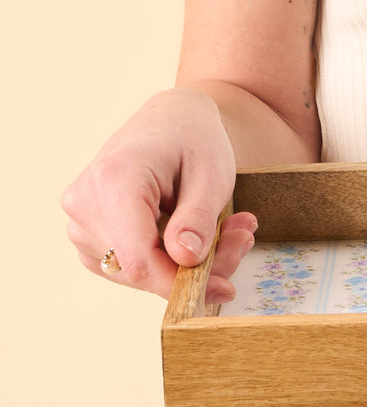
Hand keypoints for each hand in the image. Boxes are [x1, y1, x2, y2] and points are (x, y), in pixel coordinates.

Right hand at [62, 88, 258, 303]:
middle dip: (197, 268)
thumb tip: (185, 261)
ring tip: (231, 229)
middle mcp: (85, 204)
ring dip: (187, 263)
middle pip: (141, 268)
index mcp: (113, 180)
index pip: (139, 259)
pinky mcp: (90, 236)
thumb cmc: (194, 139)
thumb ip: (198, 218)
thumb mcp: (212, 173)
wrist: (170, 120)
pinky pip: (132, 265)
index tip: (225, 286)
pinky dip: (169, 259)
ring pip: (137, 272)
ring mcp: (81, 222)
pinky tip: (201, 234)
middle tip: (244, 238)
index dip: (180, 283)